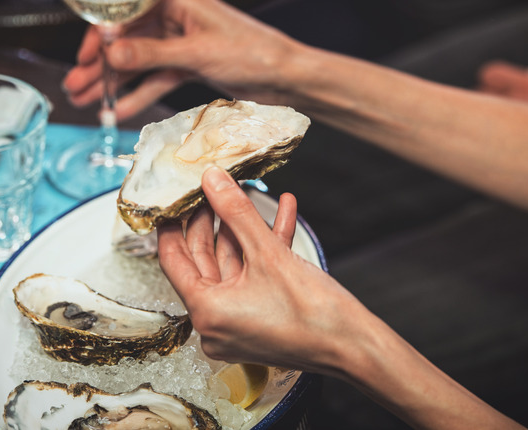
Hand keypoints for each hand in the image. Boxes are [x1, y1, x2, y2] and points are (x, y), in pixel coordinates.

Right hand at [63, 0, 303, 120]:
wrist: (285, 77)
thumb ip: (151, 54)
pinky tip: (119, 109)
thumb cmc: (255, 53)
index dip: (101, 37)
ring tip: (87, 100)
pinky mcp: (188, 63)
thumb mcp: (197, 53)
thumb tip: (112, 54)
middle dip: (101, 65)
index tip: (84, 59)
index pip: (125, 12)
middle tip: (76, 85)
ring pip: (138, 61)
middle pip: (127, 39)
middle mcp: (176, 16)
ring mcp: (180, 40)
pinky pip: (155, 78)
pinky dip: (139, 94)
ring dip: (114, 83)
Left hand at [157, 166, 363, 371]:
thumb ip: (236, 212)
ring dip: (242, 230)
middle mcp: (216, 323)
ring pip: (231, 266)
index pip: (173, 260)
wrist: (355, 346)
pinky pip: (253, 277)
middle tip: (213, 191)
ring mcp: (238, 323)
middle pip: (202, 261)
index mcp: (206, 312)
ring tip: (246, 194)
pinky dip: (263, 249)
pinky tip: (281, 215)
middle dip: (211, 222)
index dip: (172, 225)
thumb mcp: (268, 253)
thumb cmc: (313, 313)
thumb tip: (213, 180)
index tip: (174, 200)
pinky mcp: (260, 319)